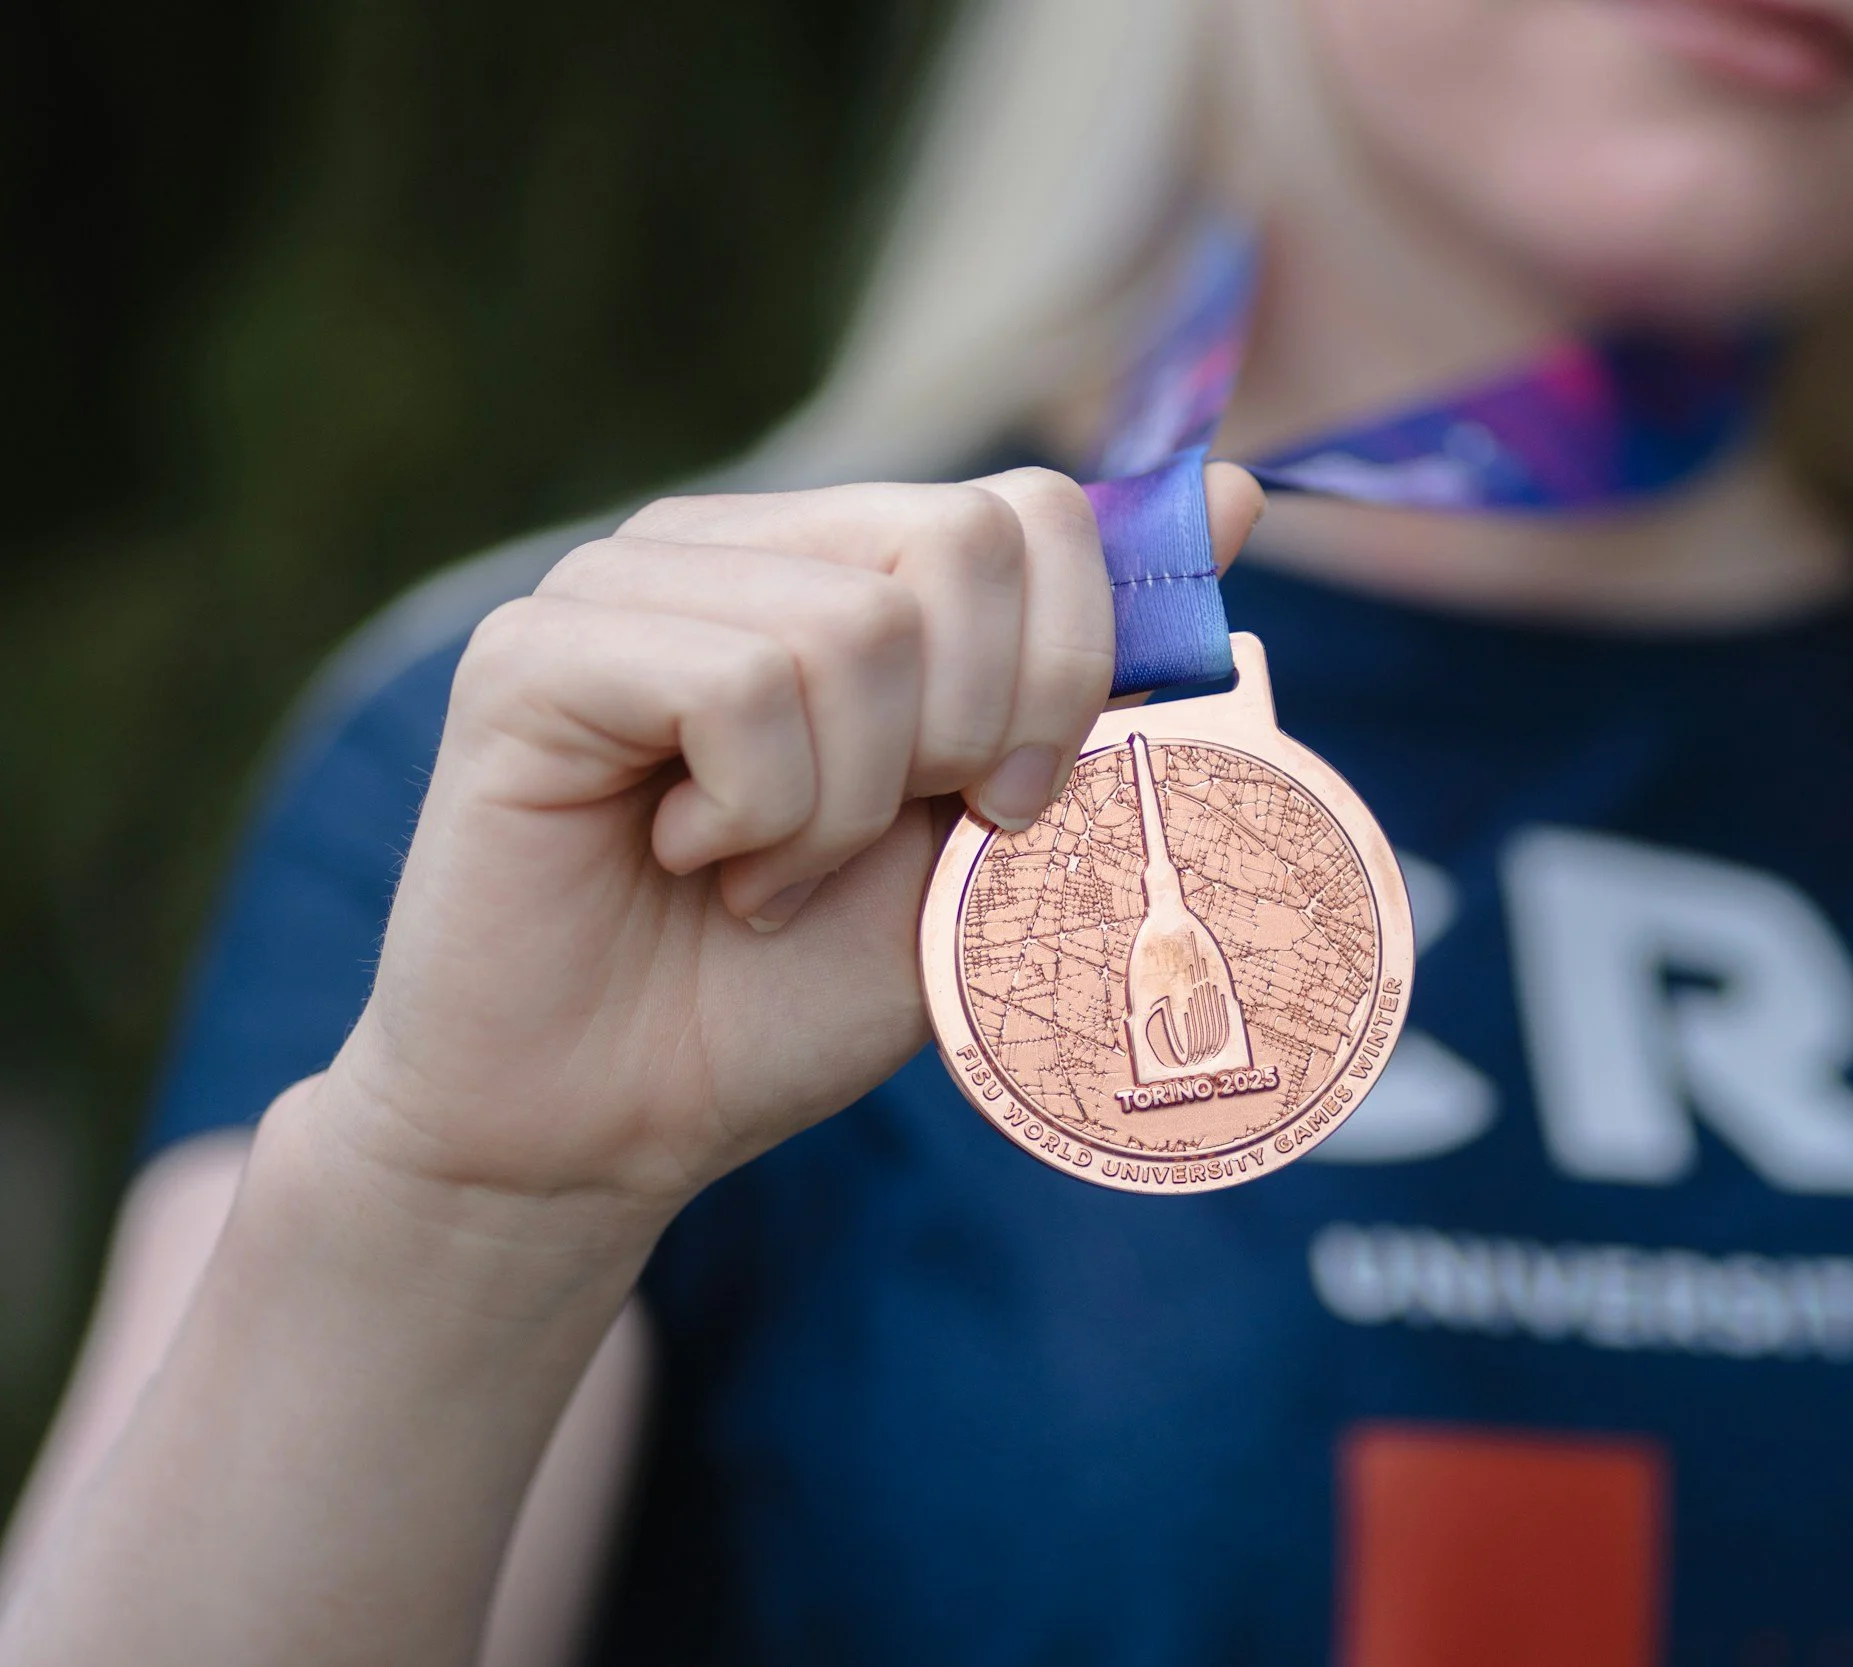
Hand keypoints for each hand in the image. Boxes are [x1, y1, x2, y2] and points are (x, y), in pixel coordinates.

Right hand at [306, 464, 1265, 1229]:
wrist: (611, 1125)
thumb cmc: (793, 990)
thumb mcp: (994, 840)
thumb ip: (1098, 680)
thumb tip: (1243, 497)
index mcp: (842, 566)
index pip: (1030, 509)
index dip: (1072, 666)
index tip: (1019, 804)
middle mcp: (735, 545)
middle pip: (964, 542)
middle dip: (977, 731)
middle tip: (895, 835)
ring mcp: (623, 584)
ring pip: (853, 630)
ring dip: (845, 806)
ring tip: (768, 877)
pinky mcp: (532, 656)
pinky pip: (734, 685)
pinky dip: (756, 814)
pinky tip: (691, 861)